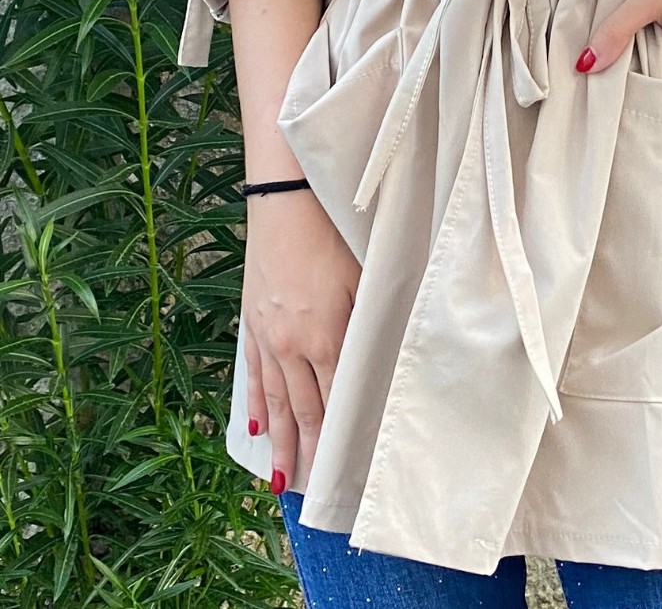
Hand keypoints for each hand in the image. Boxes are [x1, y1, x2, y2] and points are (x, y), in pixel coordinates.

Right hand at [242, 189, 360, 495]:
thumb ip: (371, 319)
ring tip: (279, 477)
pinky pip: (253, 372)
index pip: (335, 402)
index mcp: (327, 336)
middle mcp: (293, 344)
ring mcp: (268, 334)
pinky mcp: (253, 319)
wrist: (284, 197)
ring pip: (275, 400)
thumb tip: (382, 353)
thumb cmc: (333, 231)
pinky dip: (255, 401)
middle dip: (307, 452)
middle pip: (304, 410)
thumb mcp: (362, 275)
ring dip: (278, 439)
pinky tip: (255, 424)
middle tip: (309, 492)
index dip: (338, 439)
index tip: (342, 471)